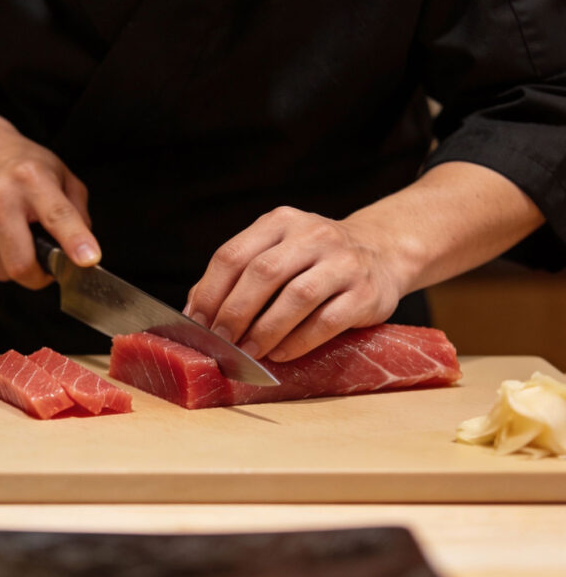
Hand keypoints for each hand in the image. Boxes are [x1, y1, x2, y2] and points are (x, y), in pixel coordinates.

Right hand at [0, 74, 99, 289]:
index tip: (88, 259)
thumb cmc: (19, 164)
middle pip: (21, 264)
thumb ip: (78, 212)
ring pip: (1, 271)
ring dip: (15, 265)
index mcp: (31, 178)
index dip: (75, 241)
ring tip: (16, 236)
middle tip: (46, 265)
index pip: (57, 215)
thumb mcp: (59, 173)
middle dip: (38, 276)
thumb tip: (85, 250)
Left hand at [184, 206, 405, 361]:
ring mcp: (342, 262)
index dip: (209, 292)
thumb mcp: (276, 251)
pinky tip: (280, 354)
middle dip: (234, 313)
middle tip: (220, 342)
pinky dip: (298, 341)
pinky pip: (327, 320)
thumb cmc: (313, 260)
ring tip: (247, 353)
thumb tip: (193, 311)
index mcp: (280, 222)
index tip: (195, 322)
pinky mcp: (365, 292)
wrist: (382, 253)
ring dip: (265, 331)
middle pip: (263, 274)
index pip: (233, 254)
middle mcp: (312, 235)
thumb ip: (237, 275)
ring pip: (296, 297)